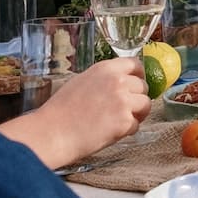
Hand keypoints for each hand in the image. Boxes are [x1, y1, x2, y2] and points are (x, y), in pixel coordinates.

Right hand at [23, 58, 151, 169]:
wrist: (52, 132)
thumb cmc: (60, 111)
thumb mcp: (81, 82)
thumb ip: (103, 80)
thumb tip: (118, 82)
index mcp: (106, 69)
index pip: (135, 64)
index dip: (138, 76)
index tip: (136, 85)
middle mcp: (117, 81)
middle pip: (143, 86)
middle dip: (137, 98)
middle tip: (124, 109)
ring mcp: (123, 101)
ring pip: (145, 105)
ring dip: (136, 114)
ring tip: (119, 122)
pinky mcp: (125, 121)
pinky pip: (136, 125)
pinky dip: (127, 131)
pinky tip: (111, 133)